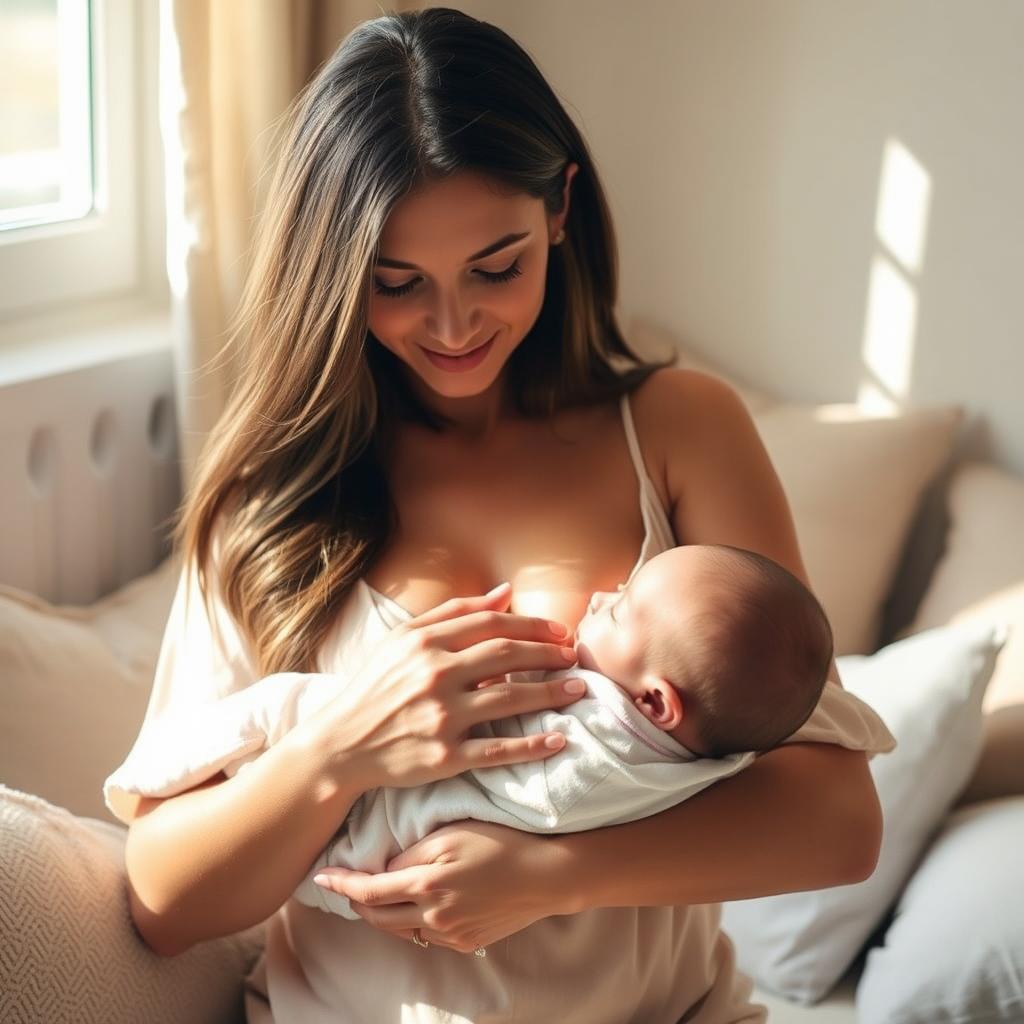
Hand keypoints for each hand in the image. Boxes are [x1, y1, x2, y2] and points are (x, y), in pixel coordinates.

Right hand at [303, 583, 583, 790]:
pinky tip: (558, 740)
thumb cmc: (374, 686)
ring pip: (509, 701)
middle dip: (548, 655)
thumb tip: (506, 592)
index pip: (493, 625)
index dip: (534, 626)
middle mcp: (434, 676)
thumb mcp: (403, 639)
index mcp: (425, 642)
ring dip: (550, 694)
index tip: (561, 633)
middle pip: (506, 657)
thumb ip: (454, 612)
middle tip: (574, 657)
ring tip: (578, 690)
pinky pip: (497, 750)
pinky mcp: (443, 757)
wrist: (339, 744)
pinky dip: (531, 746)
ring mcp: (440, 717)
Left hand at [312, 820, 570, 952]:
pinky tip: (416, 903)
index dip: (341, 885)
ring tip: (378, 893)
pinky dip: (412, 921)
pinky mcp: (466, 942)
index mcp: (425, 885)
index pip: (368, 892)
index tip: (321, 876)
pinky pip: (426, 935)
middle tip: (345, 885)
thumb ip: (413, 852)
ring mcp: (450, 934)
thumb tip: (386, 865)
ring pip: (400, 930)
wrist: (546, 875)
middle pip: (377, 918)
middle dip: (356, 903)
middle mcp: (432, 916)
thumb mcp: (451, 834)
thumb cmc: (501, 843)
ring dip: (383, 913)